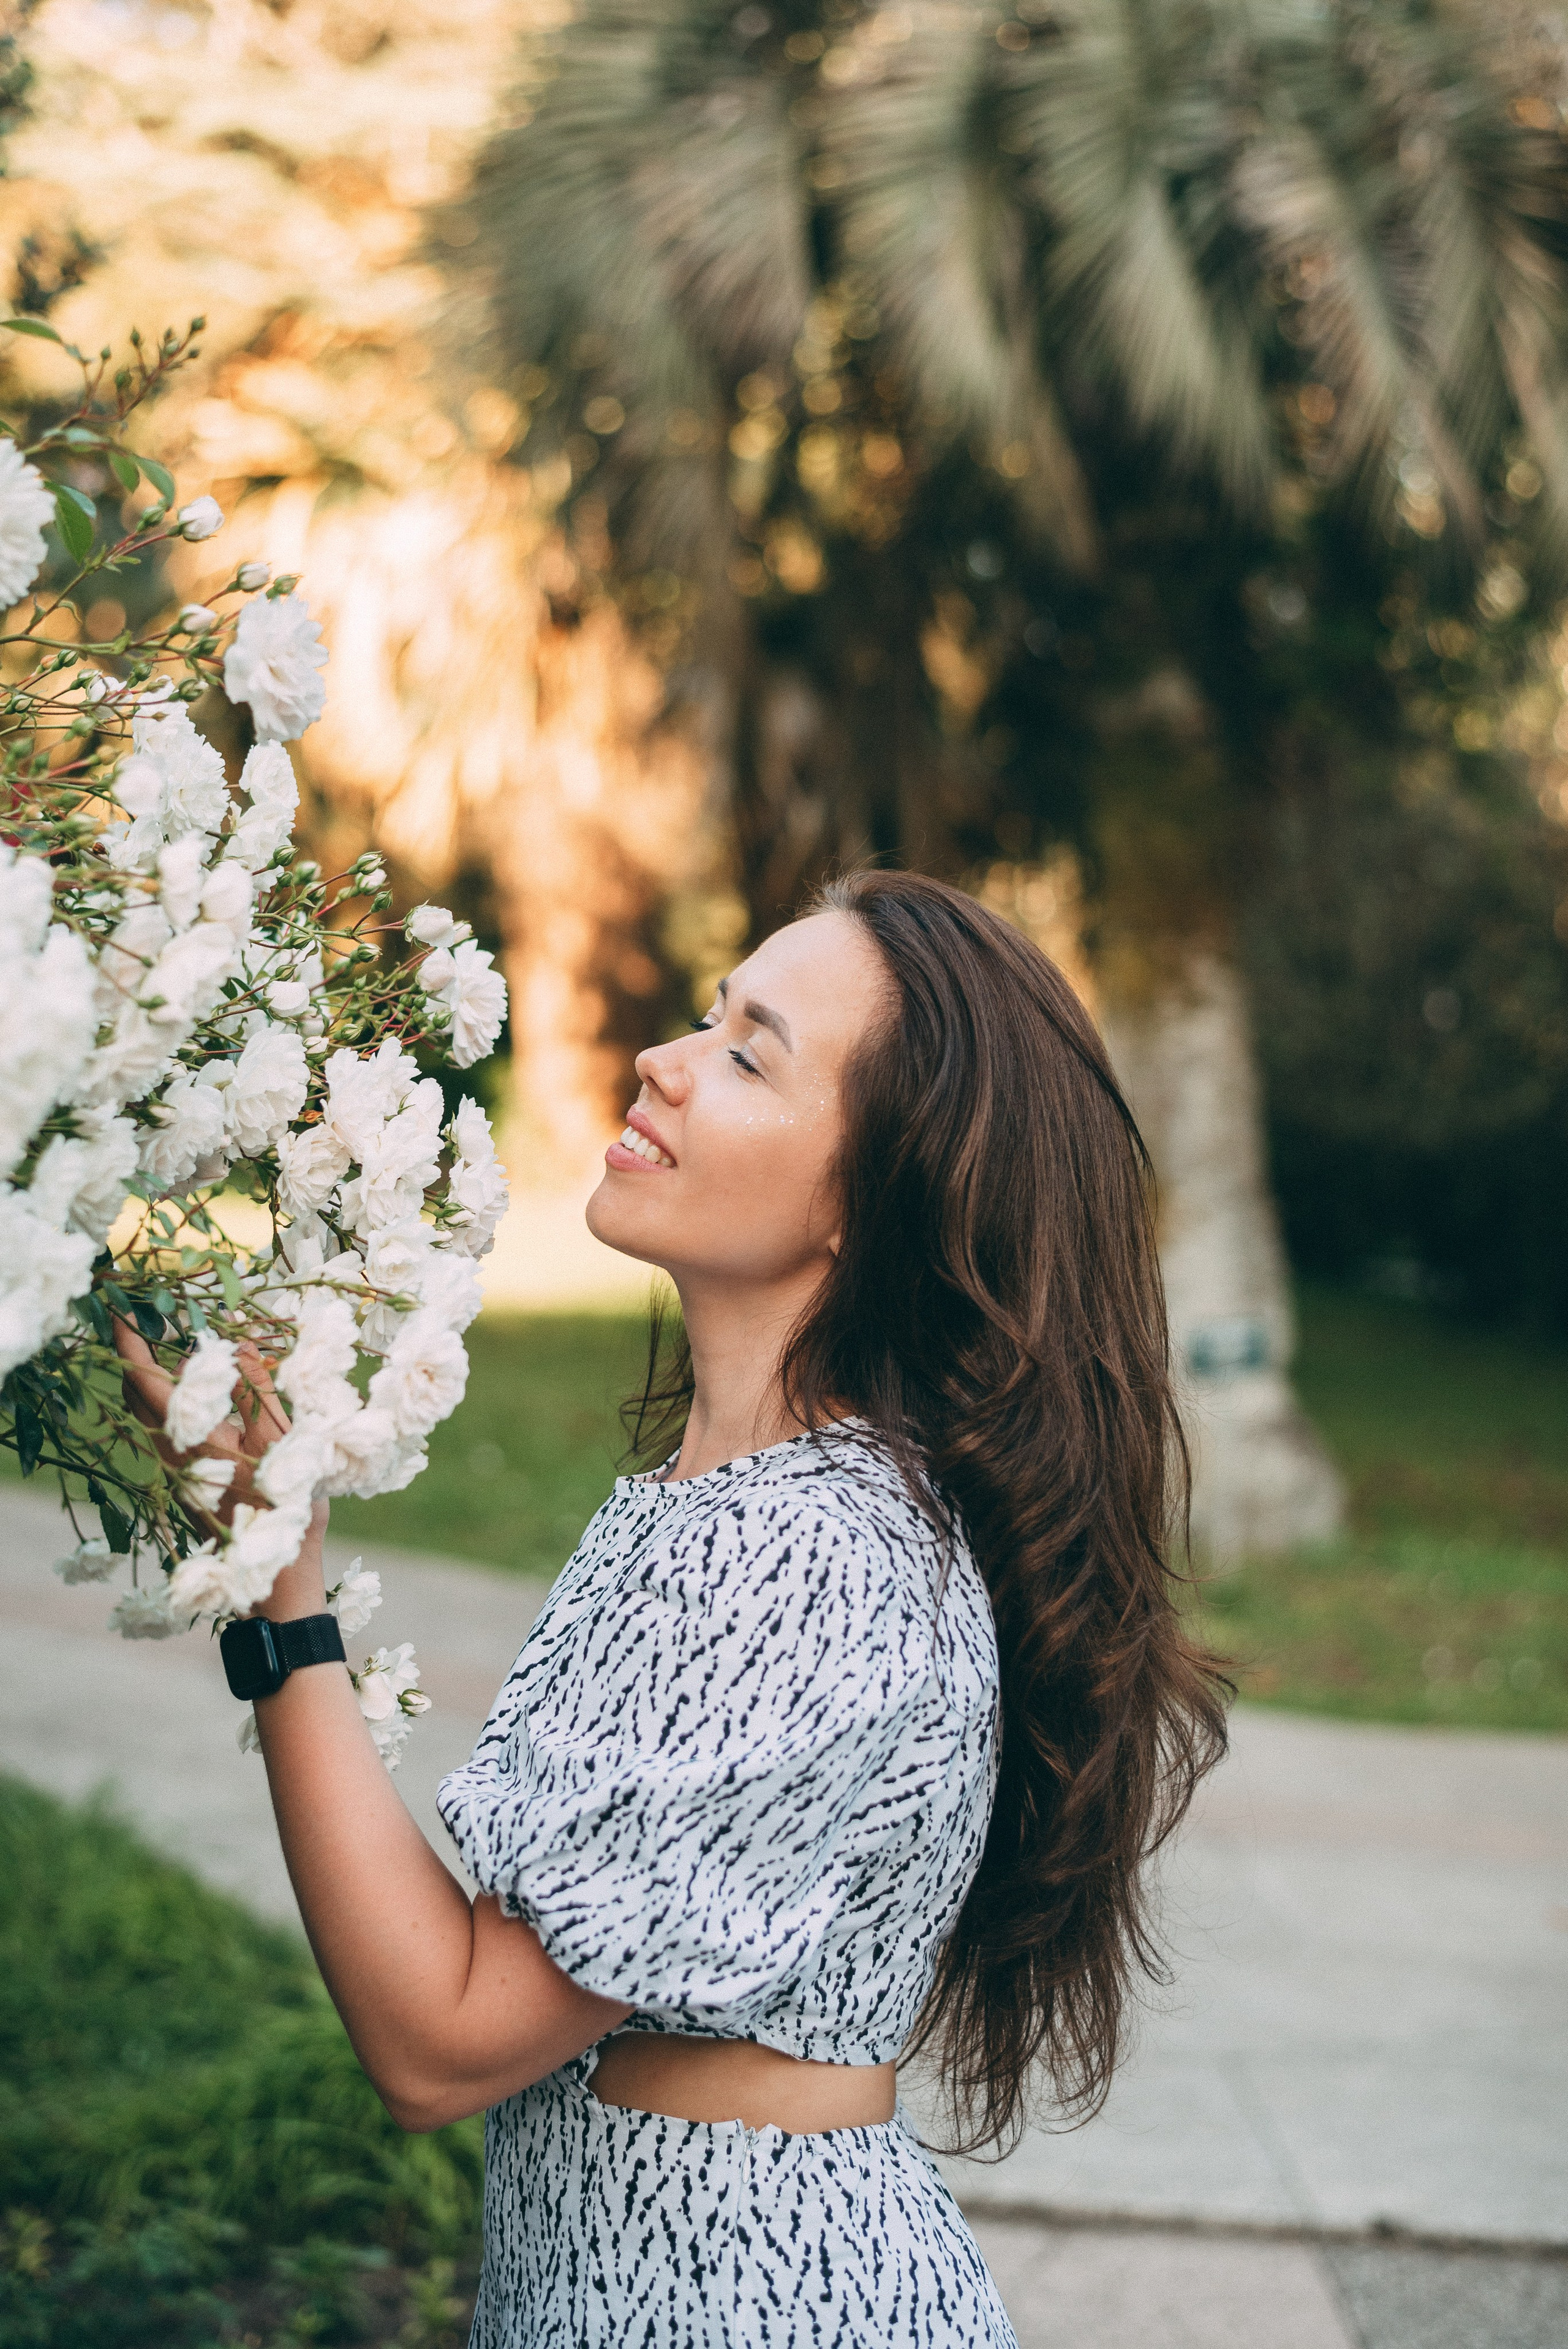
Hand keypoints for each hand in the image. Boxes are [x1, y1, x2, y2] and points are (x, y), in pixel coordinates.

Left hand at [111, 1317, 328, 1617]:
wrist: (276, 1575)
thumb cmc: (285, 1508)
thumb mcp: (284, 1440)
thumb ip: (259, 1389)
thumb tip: (241, 1346)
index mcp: (193, 1441)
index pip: (146, 1382)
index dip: (128, 1344)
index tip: (119, 1310)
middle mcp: (172, 1455)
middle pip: (134, 1396)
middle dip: (134, 1354)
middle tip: (147, 1318)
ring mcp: (173, 1471)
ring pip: (145, 1414)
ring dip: (151, 1378)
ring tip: (177, 1347)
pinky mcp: (182, 1481)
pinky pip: (161, 1430)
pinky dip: (166, 1401)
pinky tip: (195, 1391)